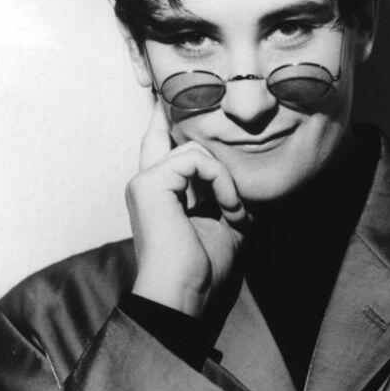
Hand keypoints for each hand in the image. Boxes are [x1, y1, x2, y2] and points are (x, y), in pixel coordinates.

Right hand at [126, 95, 249, 316]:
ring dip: (226, 181)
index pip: (162, 143)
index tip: (170, 95)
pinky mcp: (150, 183)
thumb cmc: (203, 270)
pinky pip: (196, 160)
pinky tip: (228, 210)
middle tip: (232, 194)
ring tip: (235, 214)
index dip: (166, 117)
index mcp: (159, 194)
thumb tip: (244, 178)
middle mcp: (146, 182)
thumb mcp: (225, 225)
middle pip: (179, 138)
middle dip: (209, 150)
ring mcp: (144, 181)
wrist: (185, 295)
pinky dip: (221, 183)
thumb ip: (227, 195)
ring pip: (196, 150)